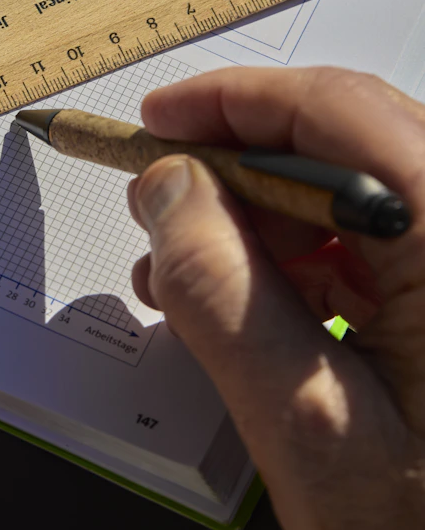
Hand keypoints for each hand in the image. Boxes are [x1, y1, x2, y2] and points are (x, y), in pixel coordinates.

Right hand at [127, 67, 424, 529]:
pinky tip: (243, 303)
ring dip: (258, 220)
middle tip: (159, 198)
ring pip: (349, 196)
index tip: (160, 120)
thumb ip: (224, 296)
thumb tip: (170, 192)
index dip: (232, 102)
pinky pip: (369, 247)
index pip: (335, 113)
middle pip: (342, 146)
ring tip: (183, 270)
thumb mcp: (307, 427)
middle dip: (235, 167)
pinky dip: (295, 261)